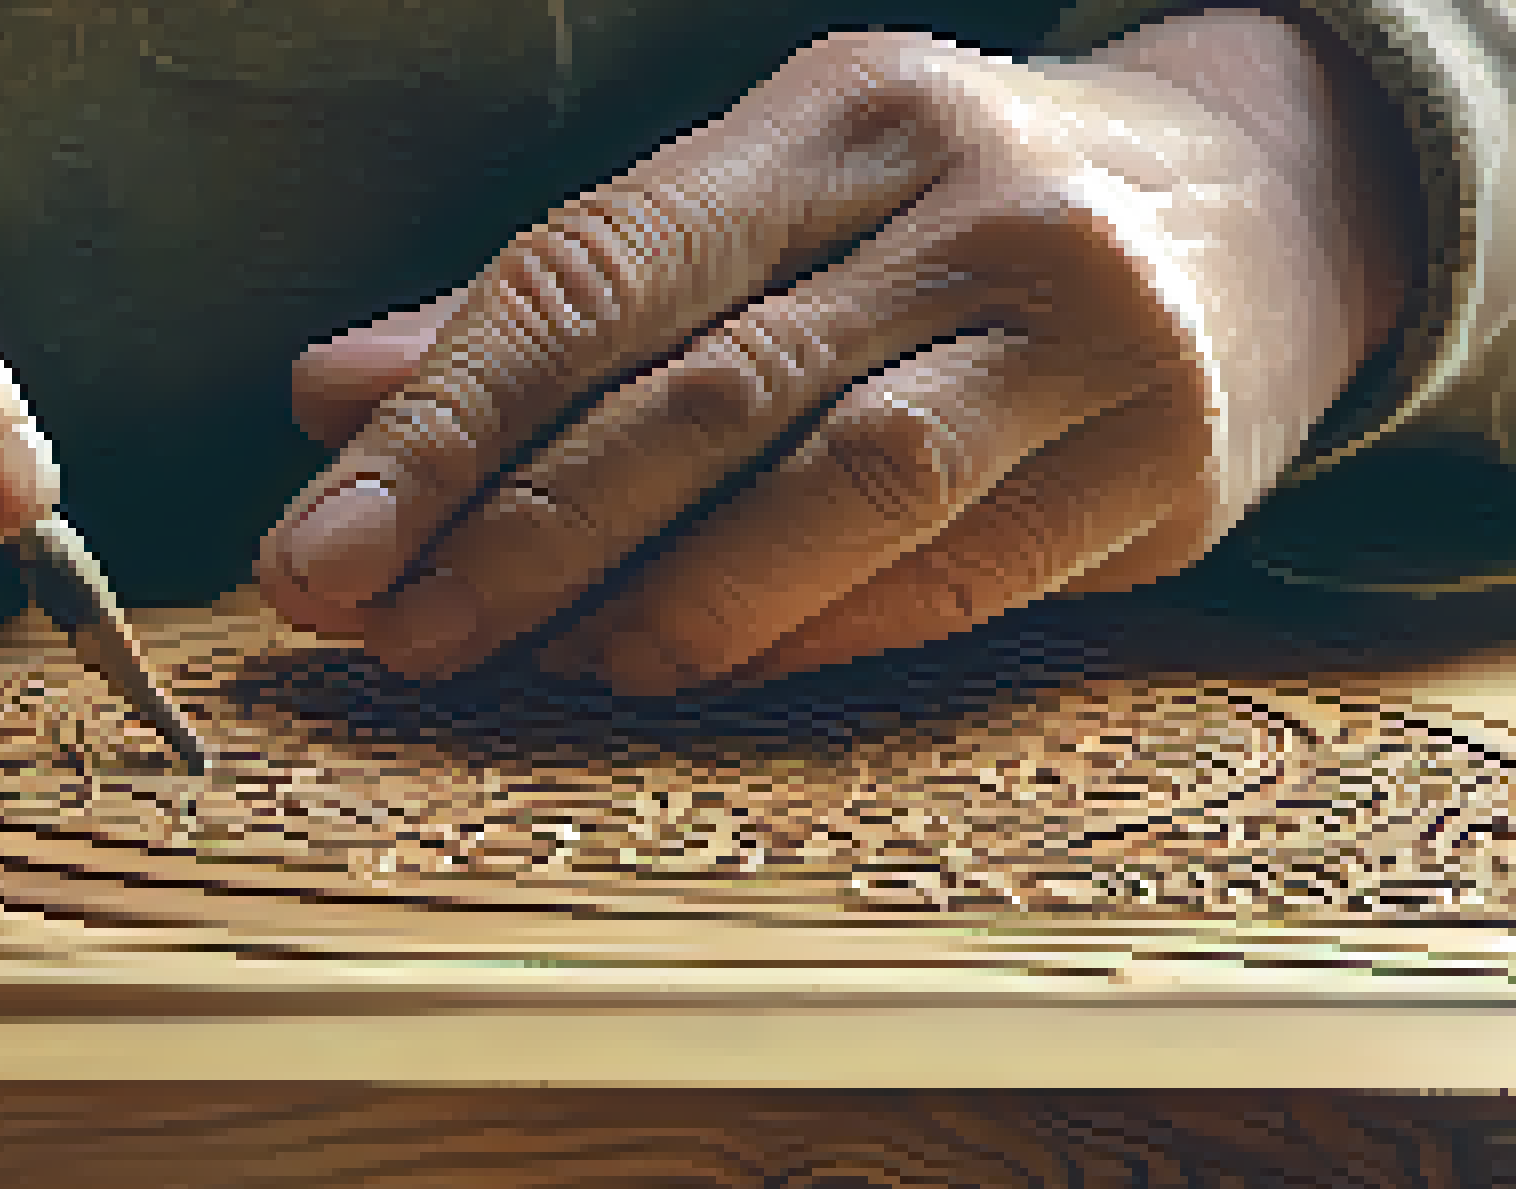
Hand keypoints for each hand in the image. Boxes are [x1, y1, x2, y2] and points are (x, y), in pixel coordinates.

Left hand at [262, 10, 1417, 694]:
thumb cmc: (946, 215)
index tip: (323, 548)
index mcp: (840, 115)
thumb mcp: (765, 203)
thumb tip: (334, 398)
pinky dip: (798, 637)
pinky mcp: (1158, 467)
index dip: (445, 422)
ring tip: (536, 665)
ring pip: (840, 487)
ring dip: (662, 602)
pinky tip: (684, 674)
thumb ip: (553, 305)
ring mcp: (1086, 335)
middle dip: (522, 532)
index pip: (600, 269)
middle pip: (706, 390)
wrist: (1264, 208)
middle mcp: (972, 205)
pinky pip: (947, 577)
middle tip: (394, 636)